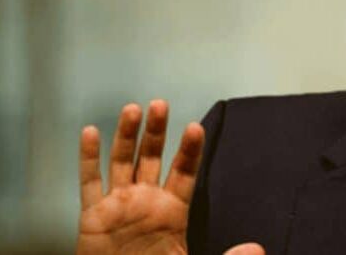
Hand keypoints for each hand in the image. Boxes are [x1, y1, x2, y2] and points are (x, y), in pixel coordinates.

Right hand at [76, 100, 264, 254]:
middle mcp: (146, 201)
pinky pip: (90, 183)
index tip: (196, 127)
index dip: (189, 151)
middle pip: (152, 158)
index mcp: (173, 212)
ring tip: (133, 109)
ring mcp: (119, 205)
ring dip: (126, 136)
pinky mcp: (93, 217)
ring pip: (122, 162)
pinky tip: (90, 132)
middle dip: (156, 132)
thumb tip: (256, 247)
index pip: (184, 173)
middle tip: (161, 104)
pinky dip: (88, 158)